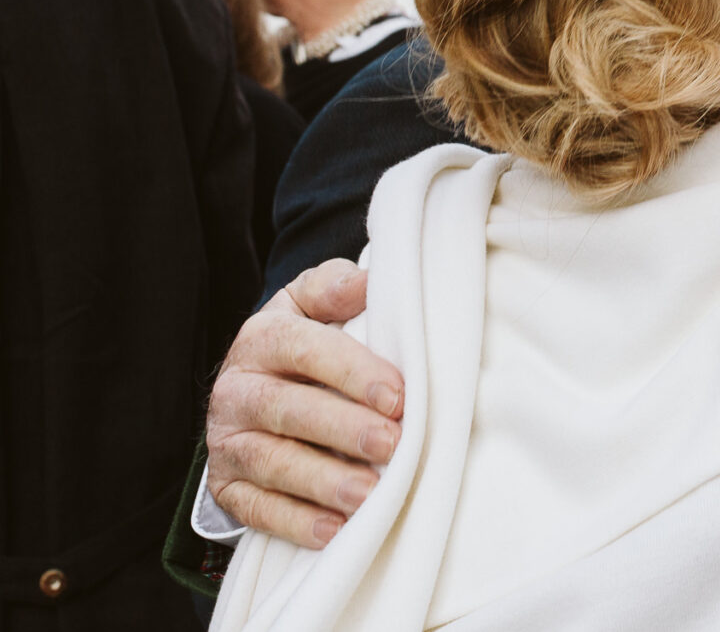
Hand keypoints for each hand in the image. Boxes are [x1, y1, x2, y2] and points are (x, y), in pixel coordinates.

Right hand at [205, 260, 404, 548]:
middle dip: (343, 429)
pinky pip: (257, 509)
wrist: (255, 385)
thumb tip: (369, 282)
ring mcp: (227, 442)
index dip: (352, 372)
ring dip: (323, 482)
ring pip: (271, 463)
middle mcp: (237, 390)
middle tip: (392, 445)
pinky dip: (296, 523)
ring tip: (370, 495)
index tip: (398, 395)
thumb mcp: (313, 303)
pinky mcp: (227, 487)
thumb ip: (337, 288)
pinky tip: (337, 530)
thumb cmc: (304, 341)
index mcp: (263, 338)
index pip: (305, 349)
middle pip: (287, 410)